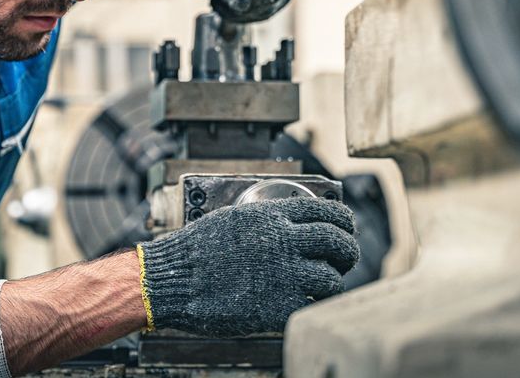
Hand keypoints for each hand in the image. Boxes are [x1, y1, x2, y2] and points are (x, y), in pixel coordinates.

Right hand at [137, 197, 358, 336]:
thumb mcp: (234, 218)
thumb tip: (294, 220)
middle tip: (344, 259)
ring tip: (325, 285)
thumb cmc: (196, 249)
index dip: (344, 222)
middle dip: (348, 252)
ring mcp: (282, 275)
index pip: (327, 211)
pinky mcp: (276, 307)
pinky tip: (306, 303)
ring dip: (333, 283)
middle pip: (337, 242)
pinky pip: (313, 306)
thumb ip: (267, 218)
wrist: (171, 279)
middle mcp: (281, 241)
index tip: (346, 229)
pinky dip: (315, 306)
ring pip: (332, 279)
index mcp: (270, 216)